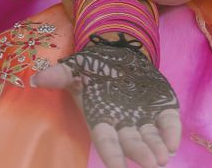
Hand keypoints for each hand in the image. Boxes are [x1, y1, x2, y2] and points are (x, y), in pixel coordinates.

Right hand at [33, 36, 180, 167]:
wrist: (119, 54)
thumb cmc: (95, 68)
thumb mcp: (75, 69)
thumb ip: (60, 75)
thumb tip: (36, 79)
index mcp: (102, 119)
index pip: (106, 142)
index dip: (112, 155)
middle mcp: (124, 124)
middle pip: (131, 143)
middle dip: (140, 154)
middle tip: (150, 164)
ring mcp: (144, 117)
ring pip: (150, 138)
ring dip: (156, 148)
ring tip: (162, 158)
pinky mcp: (161, 108)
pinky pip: (168, 122)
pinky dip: (171, 132)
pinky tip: (174, 142)